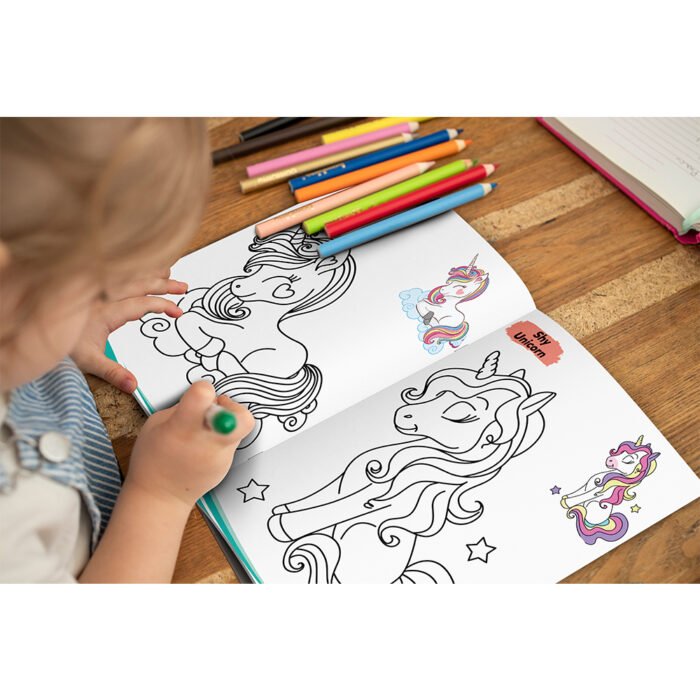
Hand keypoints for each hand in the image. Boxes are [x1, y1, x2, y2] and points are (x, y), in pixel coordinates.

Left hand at [71, 271, 187, 392]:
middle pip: (139, 284)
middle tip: (184, 288)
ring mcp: (97, 288)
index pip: (141, 304)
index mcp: (106, 311)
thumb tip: (134, 386)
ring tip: (169, 271)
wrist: (33, 326)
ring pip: (128, 274)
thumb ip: (113, 372)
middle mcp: (103, 295)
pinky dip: (132, 269)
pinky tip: (140, 270)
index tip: (178, 312)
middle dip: (164, 284)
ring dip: (150, 273)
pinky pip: (116, 273)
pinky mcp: (91, 286)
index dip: (162, 305)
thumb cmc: (60, 341)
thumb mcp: (88, 360)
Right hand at [126, 381, 254, 507]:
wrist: (159, 498)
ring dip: (225, 422)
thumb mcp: (156, 424)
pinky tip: (202, 447)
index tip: (197, 397)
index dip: (203, 389)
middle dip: (233, 406)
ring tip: (204, 432)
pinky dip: (220, 438)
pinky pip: (231, 443)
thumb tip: (204, 400)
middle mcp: (206, 442)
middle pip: (243, 417)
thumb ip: (183, 408)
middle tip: (216, 409)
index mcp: (183, 428)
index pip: (204, 395)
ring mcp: (220, 457)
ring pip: (238, 428)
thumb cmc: (152, 459)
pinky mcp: (226, 466)